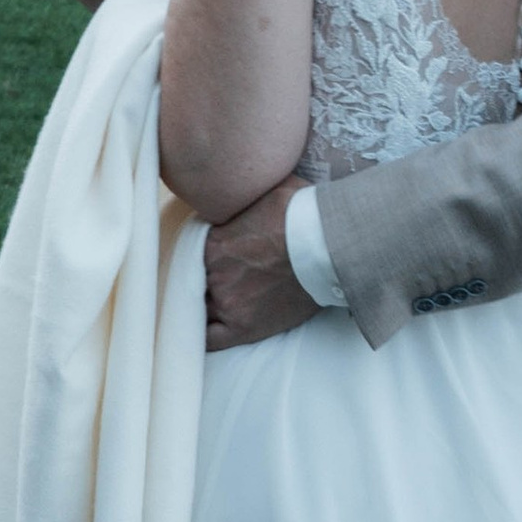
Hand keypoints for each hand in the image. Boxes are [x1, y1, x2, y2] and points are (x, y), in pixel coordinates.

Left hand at [205, 181, 317, 352]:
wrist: (333, 246)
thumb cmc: (306, 213)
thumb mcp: (266, 190)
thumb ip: (244, 195)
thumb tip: (238, 180)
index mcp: (212, 244)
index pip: (188, 256)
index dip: (197, 258)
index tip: (209, 258)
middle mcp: (214, 275)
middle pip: (194, 282)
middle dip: (205, 279)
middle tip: (220, 276)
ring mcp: (229, 303)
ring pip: (200, 309)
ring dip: (207, 304)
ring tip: (224, 298)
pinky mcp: (245, 328)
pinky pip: (210, 341)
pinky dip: (204, 338)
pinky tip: (205, 331)